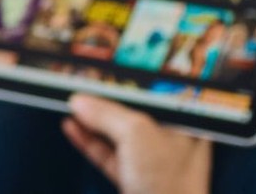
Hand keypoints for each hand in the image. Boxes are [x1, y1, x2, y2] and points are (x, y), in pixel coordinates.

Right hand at [62, 94, 211, 193]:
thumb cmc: (169, 184)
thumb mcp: (137, 135)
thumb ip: (107, 114)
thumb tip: (80, 101)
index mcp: (184, 124)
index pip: (153, 94)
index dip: (127, 82)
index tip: (102, 72)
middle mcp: (170, 141)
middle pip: (132, 113)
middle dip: (104, 102)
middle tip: (80, 86)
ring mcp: (152, 163)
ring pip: (117, 135)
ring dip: (92, 122)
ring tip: (70, 105)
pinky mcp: (134, 181)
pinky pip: (108, 155)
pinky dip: (89, 142)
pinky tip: (72, 128)